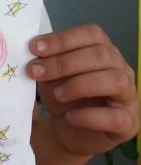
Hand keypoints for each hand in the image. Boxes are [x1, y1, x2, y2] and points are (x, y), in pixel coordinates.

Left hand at [27, 24, 137, 157]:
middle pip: (101, 55)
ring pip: (114, 80)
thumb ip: (46, 62)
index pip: (92, 34)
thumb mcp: (50, 75)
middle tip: (37, 72)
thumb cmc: (62, 96)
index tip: (35, 48)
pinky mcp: (129, 123)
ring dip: (80, 85)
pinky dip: (89, 116)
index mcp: (104, 50)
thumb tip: (35, 51)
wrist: (67, 130)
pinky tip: (70, 117)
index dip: (63, 39)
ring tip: (57, 94)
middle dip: (64, 62)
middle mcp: (121, 68)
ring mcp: (129, 96)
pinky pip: (114, 117)